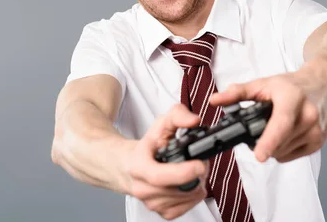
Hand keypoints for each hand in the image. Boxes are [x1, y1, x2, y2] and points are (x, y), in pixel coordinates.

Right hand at [122, 104, 209, 219]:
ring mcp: (152, 203)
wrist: (126, 167)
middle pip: (179, 188)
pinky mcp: (162, 212)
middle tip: (200, 161)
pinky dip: (194, 195)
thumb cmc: (145, 148)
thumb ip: (177, 116)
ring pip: (187, 198)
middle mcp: (143, 188)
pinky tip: (190, 183)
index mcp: (138, 166)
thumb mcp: (159, 125)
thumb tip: (193, 120)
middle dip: (197, 174)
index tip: (199, 164)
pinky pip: (187, 208)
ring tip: (193, 169)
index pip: (159, 176)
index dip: (183, 173)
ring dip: (198, 183)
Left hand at [210, 56, 326, 162]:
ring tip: (275, 127)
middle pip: (278, 142)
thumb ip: (236, 93)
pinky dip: (283, 149)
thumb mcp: (262, 84)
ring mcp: (316, 131)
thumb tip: (214, 100)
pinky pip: (291, 156)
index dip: (269, 141)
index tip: (259, 155)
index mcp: (292, 98)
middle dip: (262, 140)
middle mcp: (308, 115)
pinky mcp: (319, 142)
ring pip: (283, 152)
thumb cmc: (292, 85)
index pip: (281, 123)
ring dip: (273, 146)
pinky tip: (285, 134)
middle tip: (260, 126)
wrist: (324, 85)